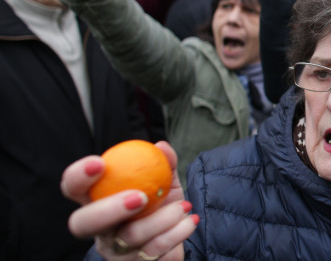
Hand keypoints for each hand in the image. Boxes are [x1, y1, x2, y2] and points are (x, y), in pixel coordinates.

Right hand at [61, 142, 196, 260]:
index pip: (73, 187)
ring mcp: (114, 251)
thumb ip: (163, 163)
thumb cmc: (163, 204)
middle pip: (82, 223)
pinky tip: (189, 220)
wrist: (179, 236)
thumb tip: (161, 147)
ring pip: (128, 237)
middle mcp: (99, 228)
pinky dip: (176, 233)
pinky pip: (153, 252)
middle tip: (141, 197)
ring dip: (162, 219)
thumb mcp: (165, 182)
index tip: (99, 163)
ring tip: (184, 206)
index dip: (78, 176)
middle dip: (108, 209)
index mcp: (98, 200)